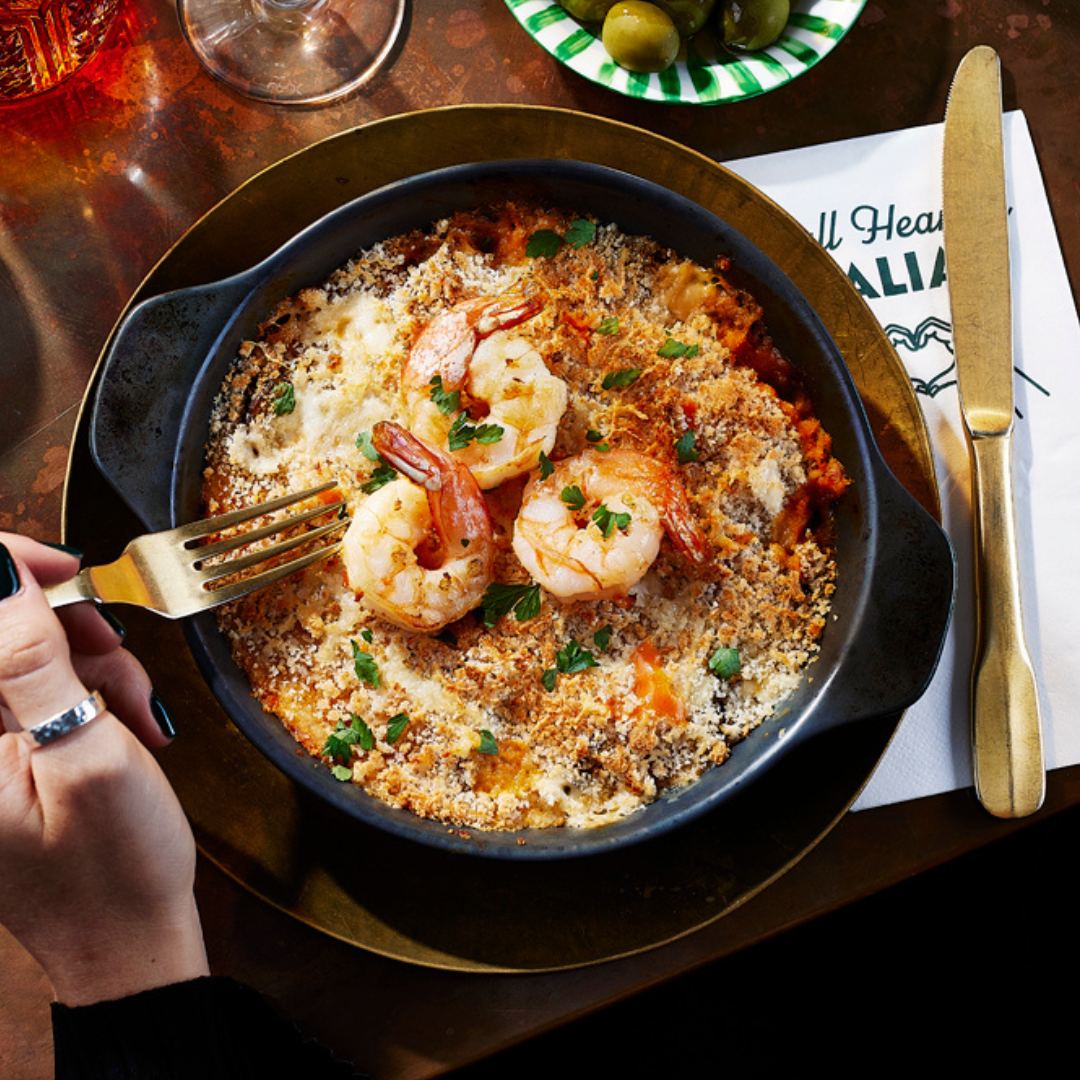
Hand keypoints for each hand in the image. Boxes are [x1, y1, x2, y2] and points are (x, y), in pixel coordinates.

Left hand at [0, 535, 209, 1005]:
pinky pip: (38, 683)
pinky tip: (123, 719)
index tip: (64, 569)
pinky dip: (88, 687)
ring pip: (23, 648)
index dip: (7, 568)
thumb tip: (1, 574)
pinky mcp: (1, 747)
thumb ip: (34, 663)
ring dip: (87, 660)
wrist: (127, 937)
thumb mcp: (86, 757)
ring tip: (131, 708)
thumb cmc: (112, 870)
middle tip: (112, 649)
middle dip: (60, 623)